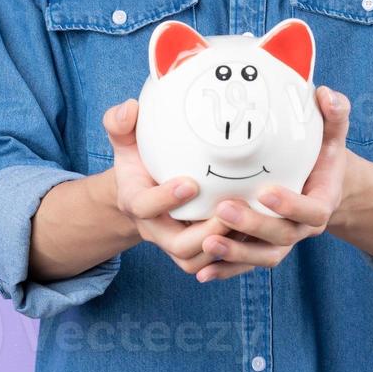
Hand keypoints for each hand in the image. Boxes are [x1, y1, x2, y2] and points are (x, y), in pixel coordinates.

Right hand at [102, 98, 257, 279]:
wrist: (141, 187)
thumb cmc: (138, 158)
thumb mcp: (125, 139)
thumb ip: (120, 123)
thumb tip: (131, 108)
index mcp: (136, 199)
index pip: (144, 206)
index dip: (165, 199)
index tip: (190, 183)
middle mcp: (154, 228)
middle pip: (178, 245)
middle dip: (205, 233)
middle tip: (230, 208)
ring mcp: (174, 241)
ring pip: (196, 260)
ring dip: (222, 246)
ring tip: (246, 220)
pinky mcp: (192, 249)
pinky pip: (210, 263)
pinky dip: (230, 253)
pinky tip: (252, 229)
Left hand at [194, 85, 351, 281]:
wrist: (320, 184)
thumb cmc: (322, 155)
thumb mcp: (333, 135)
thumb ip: (334, 116)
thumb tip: (326, 94)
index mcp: (321, 203)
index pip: (312, 211)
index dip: (291, 205)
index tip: (267, 191)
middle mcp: (302, 229)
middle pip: (281, 236)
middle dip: (253, 226)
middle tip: (223, 208)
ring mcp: (283, 242)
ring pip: (263, 256)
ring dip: (236, 254)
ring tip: (207, 243)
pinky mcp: (263, 250)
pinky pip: (246, 266)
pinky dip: (226, 270)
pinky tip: (202, 272)